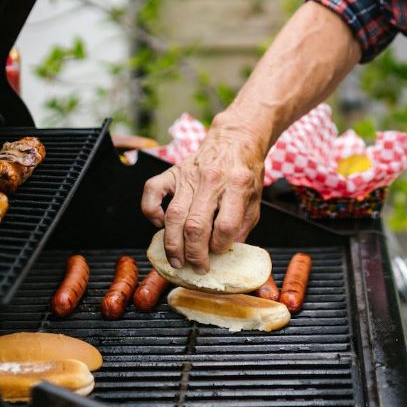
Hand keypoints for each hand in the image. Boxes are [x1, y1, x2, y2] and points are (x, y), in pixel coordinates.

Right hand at [140, 123, 266, 272]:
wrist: (235, 139)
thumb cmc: (245, 172)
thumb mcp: (255, 200)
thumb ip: (242, 226)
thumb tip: (226, 254)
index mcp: (237, 185)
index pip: (225, 225)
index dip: (220, 246)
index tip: (218, 253)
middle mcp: (211, 179)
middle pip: (196, 225)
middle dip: (194, 254)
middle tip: (196, 267)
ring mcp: (189, 175)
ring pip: (174, 215)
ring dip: (172, 244)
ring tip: (176, 260)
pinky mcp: (173, 171)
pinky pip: (152, 191)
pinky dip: (151, 211)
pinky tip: (159, 224)